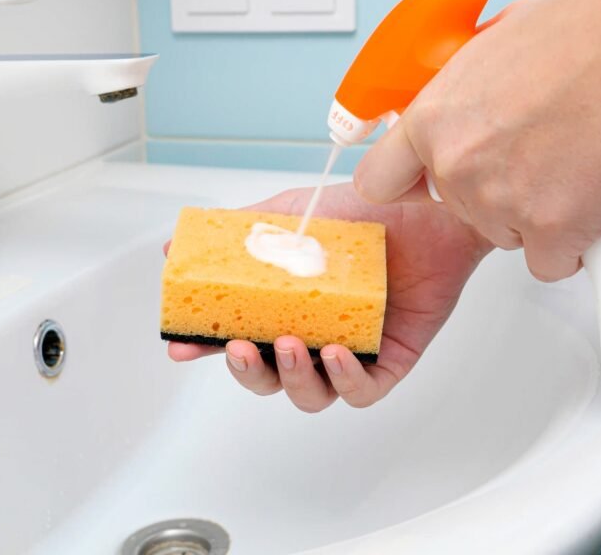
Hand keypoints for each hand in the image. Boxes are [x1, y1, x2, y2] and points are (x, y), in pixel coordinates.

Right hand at [166, 182, 491, 411]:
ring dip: (294, 378)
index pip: (238, 336)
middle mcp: (313, 333)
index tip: (180, 345)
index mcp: (284, 308)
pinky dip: (345, 380)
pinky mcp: (388, 361)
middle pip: (269, 378)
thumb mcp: (288, 215)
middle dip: (249, 372)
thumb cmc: (364, 212)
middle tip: (241, 348)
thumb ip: (236, 234)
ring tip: (294, 345)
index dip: (206, 347)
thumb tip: (175, 248)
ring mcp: (350, 350)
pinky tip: (338, 354)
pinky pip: (362, 392)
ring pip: (311, 394)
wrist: (425, 205)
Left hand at [353, 0, 600, 280]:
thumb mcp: (496, 44)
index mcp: (432, 119)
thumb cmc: (589, 33)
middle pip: (458, 211)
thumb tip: (469, 96)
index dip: (409, 186)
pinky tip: (593, 200)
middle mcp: (456, 166)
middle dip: (493, 194)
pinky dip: (573, 243)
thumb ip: (467, 87)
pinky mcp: (550, 232)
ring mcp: (499, 204)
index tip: (425, 186)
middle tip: (539, 158)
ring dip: (536, 217)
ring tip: (575, 167)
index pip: (380, 181)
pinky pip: (550, 261)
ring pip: (505, 236)